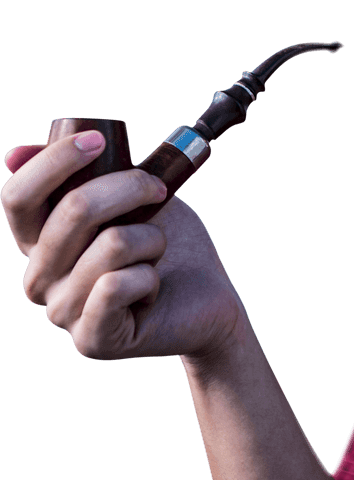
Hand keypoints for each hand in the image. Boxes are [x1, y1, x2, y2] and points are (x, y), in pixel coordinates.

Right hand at [3, 130, 244, 361]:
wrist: (209, 299)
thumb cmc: (168, 246)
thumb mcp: (130, 200)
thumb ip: (85, 177)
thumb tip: (15, 153)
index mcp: (39, 241)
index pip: (18, 196)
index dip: (54, 162)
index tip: (98, 140)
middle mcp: (39, 278)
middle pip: (73, 210)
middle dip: (130, 187)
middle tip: (159, 189)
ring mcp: (61, 312)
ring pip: (111, 244)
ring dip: (153, 239)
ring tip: (157, 254)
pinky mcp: (91, 339)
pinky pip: (119, 284)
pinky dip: (150, 276)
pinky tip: (152, 289)